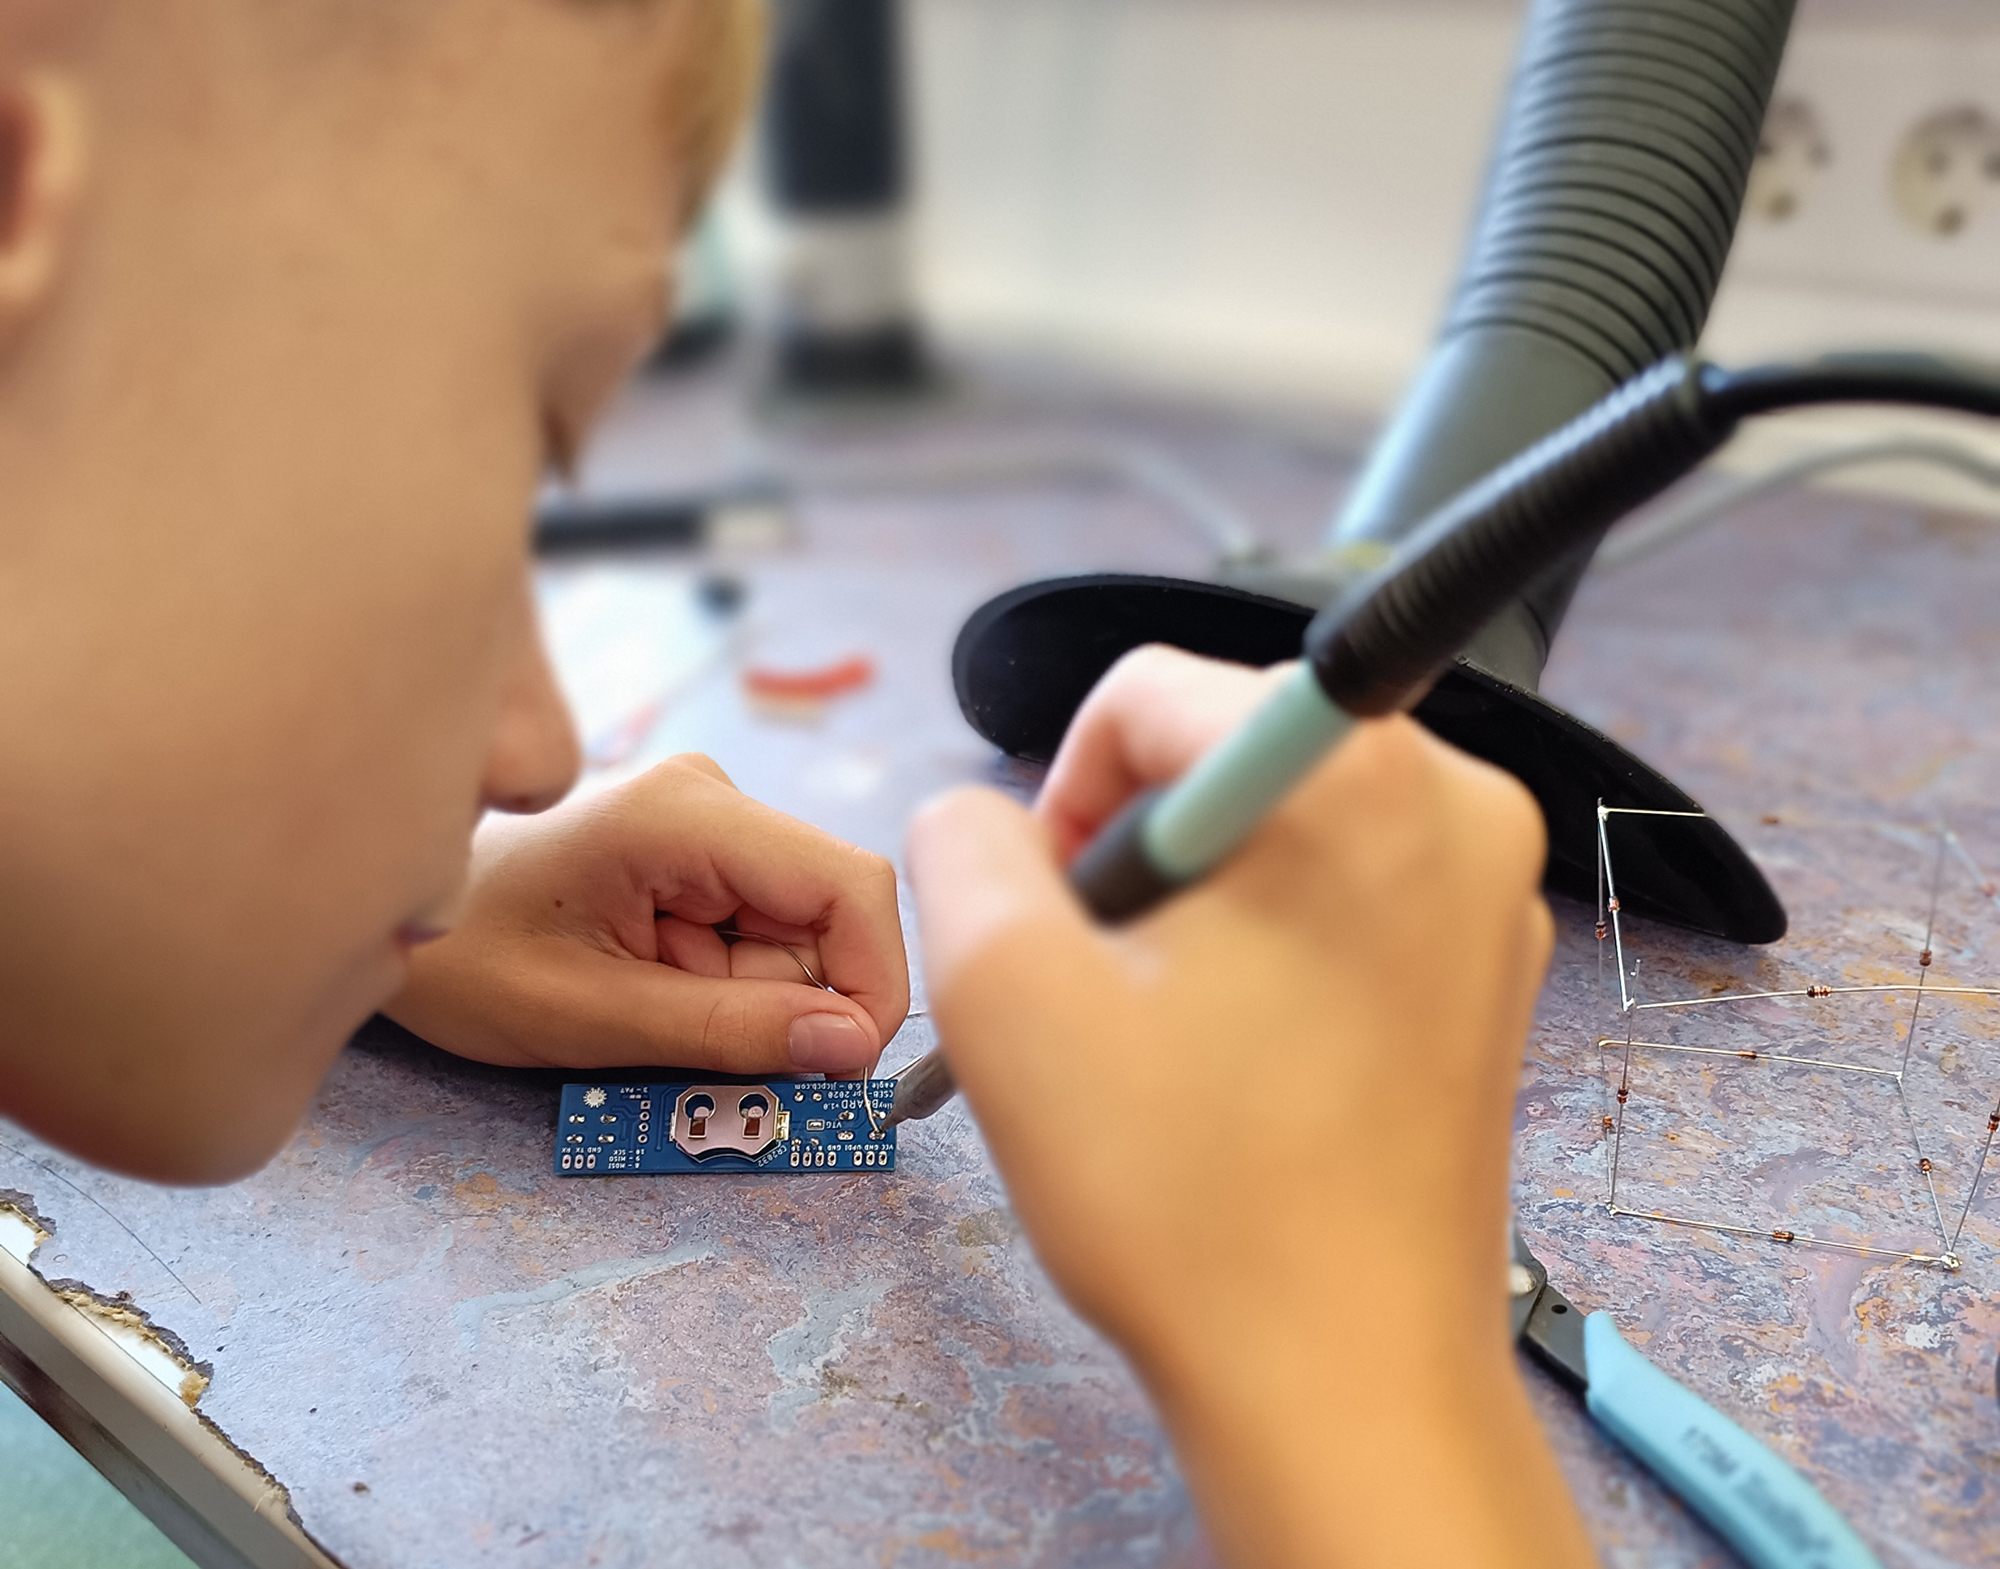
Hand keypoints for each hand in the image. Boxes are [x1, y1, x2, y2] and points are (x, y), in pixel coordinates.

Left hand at [387, 756, 908, 1074]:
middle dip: (801, 1005)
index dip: (874, 980)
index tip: (846, 1069)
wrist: (388, 923)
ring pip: (800, 935)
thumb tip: (852, 1046)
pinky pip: (761, 934)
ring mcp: (708, 823)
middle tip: (723, 1065)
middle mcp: (713, 799)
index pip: (849, 885)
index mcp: (687, 814)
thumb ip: (728, 1031)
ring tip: (660, 1024)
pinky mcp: (697, 854)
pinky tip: (663, 1000)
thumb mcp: (591, 1017)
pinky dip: (735, 990)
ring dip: (760, 1003)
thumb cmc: (463, 961)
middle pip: (829, 917)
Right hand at [907, 647, 1589, 1568]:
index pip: (1151, 692)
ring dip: (1196, 911)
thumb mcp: (1008, 994)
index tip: (1060, 924)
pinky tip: (1237, 1062)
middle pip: (1223, 751)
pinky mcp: (1491, 972)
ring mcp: (1492, 894)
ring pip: (1278, 828)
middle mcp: (1459, 806)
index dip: (1066, 798)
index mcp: (1360, 776)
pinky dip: (1266, 950)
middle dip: (1137, 858)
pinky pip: (1342, 897)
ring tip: (1171, 1043)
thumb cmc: (1191, 1197)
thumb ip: (961, 846)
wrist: (1344, 1383)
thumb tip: (981, 817)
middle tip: (1111, 995)